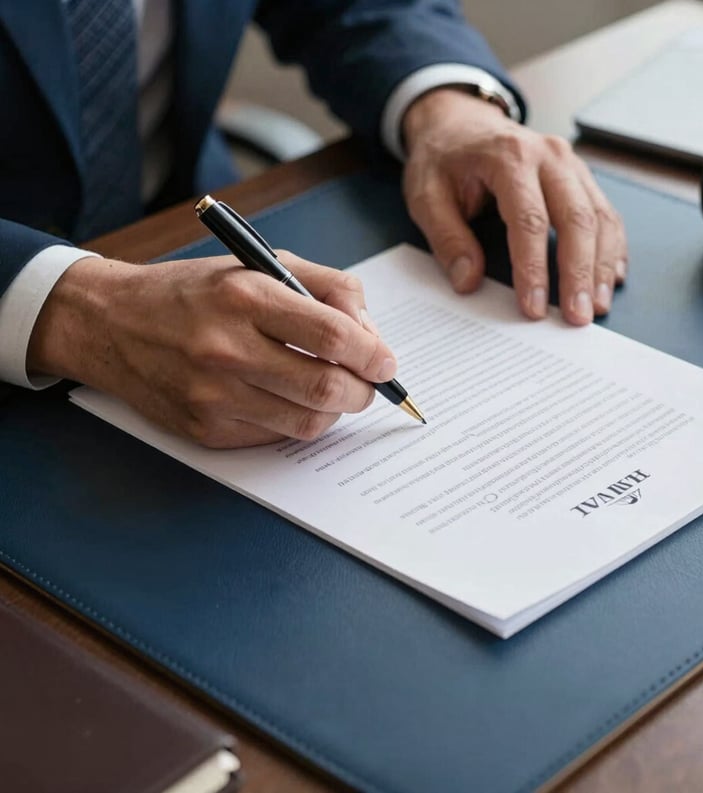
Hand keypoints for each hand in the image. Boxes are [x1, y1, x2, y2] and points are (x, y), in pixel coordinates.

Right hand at [28, 253, 395, 447]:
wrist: (112, 324)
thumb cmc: (194, 292)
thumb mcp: (259, 265)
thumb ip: (325, 288)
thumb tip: (370, 334)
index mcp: (244, 297)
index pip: (332, 336)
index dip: (373, 354)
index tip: (386, 363)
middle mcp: (226, 348)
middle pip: (326, 387)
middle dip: (363, 391)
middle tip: (368, 384)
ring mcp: (213, 396)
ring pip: (307, 422)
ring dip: (335, 411)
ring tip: (333, 391)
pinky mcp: (205, 429)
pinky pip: (275, 437)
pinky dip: (296, 422)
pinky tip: (289, 400)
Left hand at [402, 88, 627, 324]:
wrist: (457, 123)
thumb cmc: (442, 160)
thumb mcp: (425, 196)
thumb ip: (447, 239)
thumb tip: (468, 282)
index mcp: (508, 157)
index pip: (528, 220)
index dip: (533, 268)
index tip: (533, 307)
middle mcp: (549, 156)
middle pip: (576, 218)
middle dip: (580, 272)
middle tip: (578, 316)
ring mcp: (570, 164)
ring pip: (600, 216)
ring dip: (601, 265)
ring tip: (598, 305)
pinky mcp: (579, 177)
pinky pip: (605, 212)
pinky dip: (611, 247)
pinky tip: (610, 278)